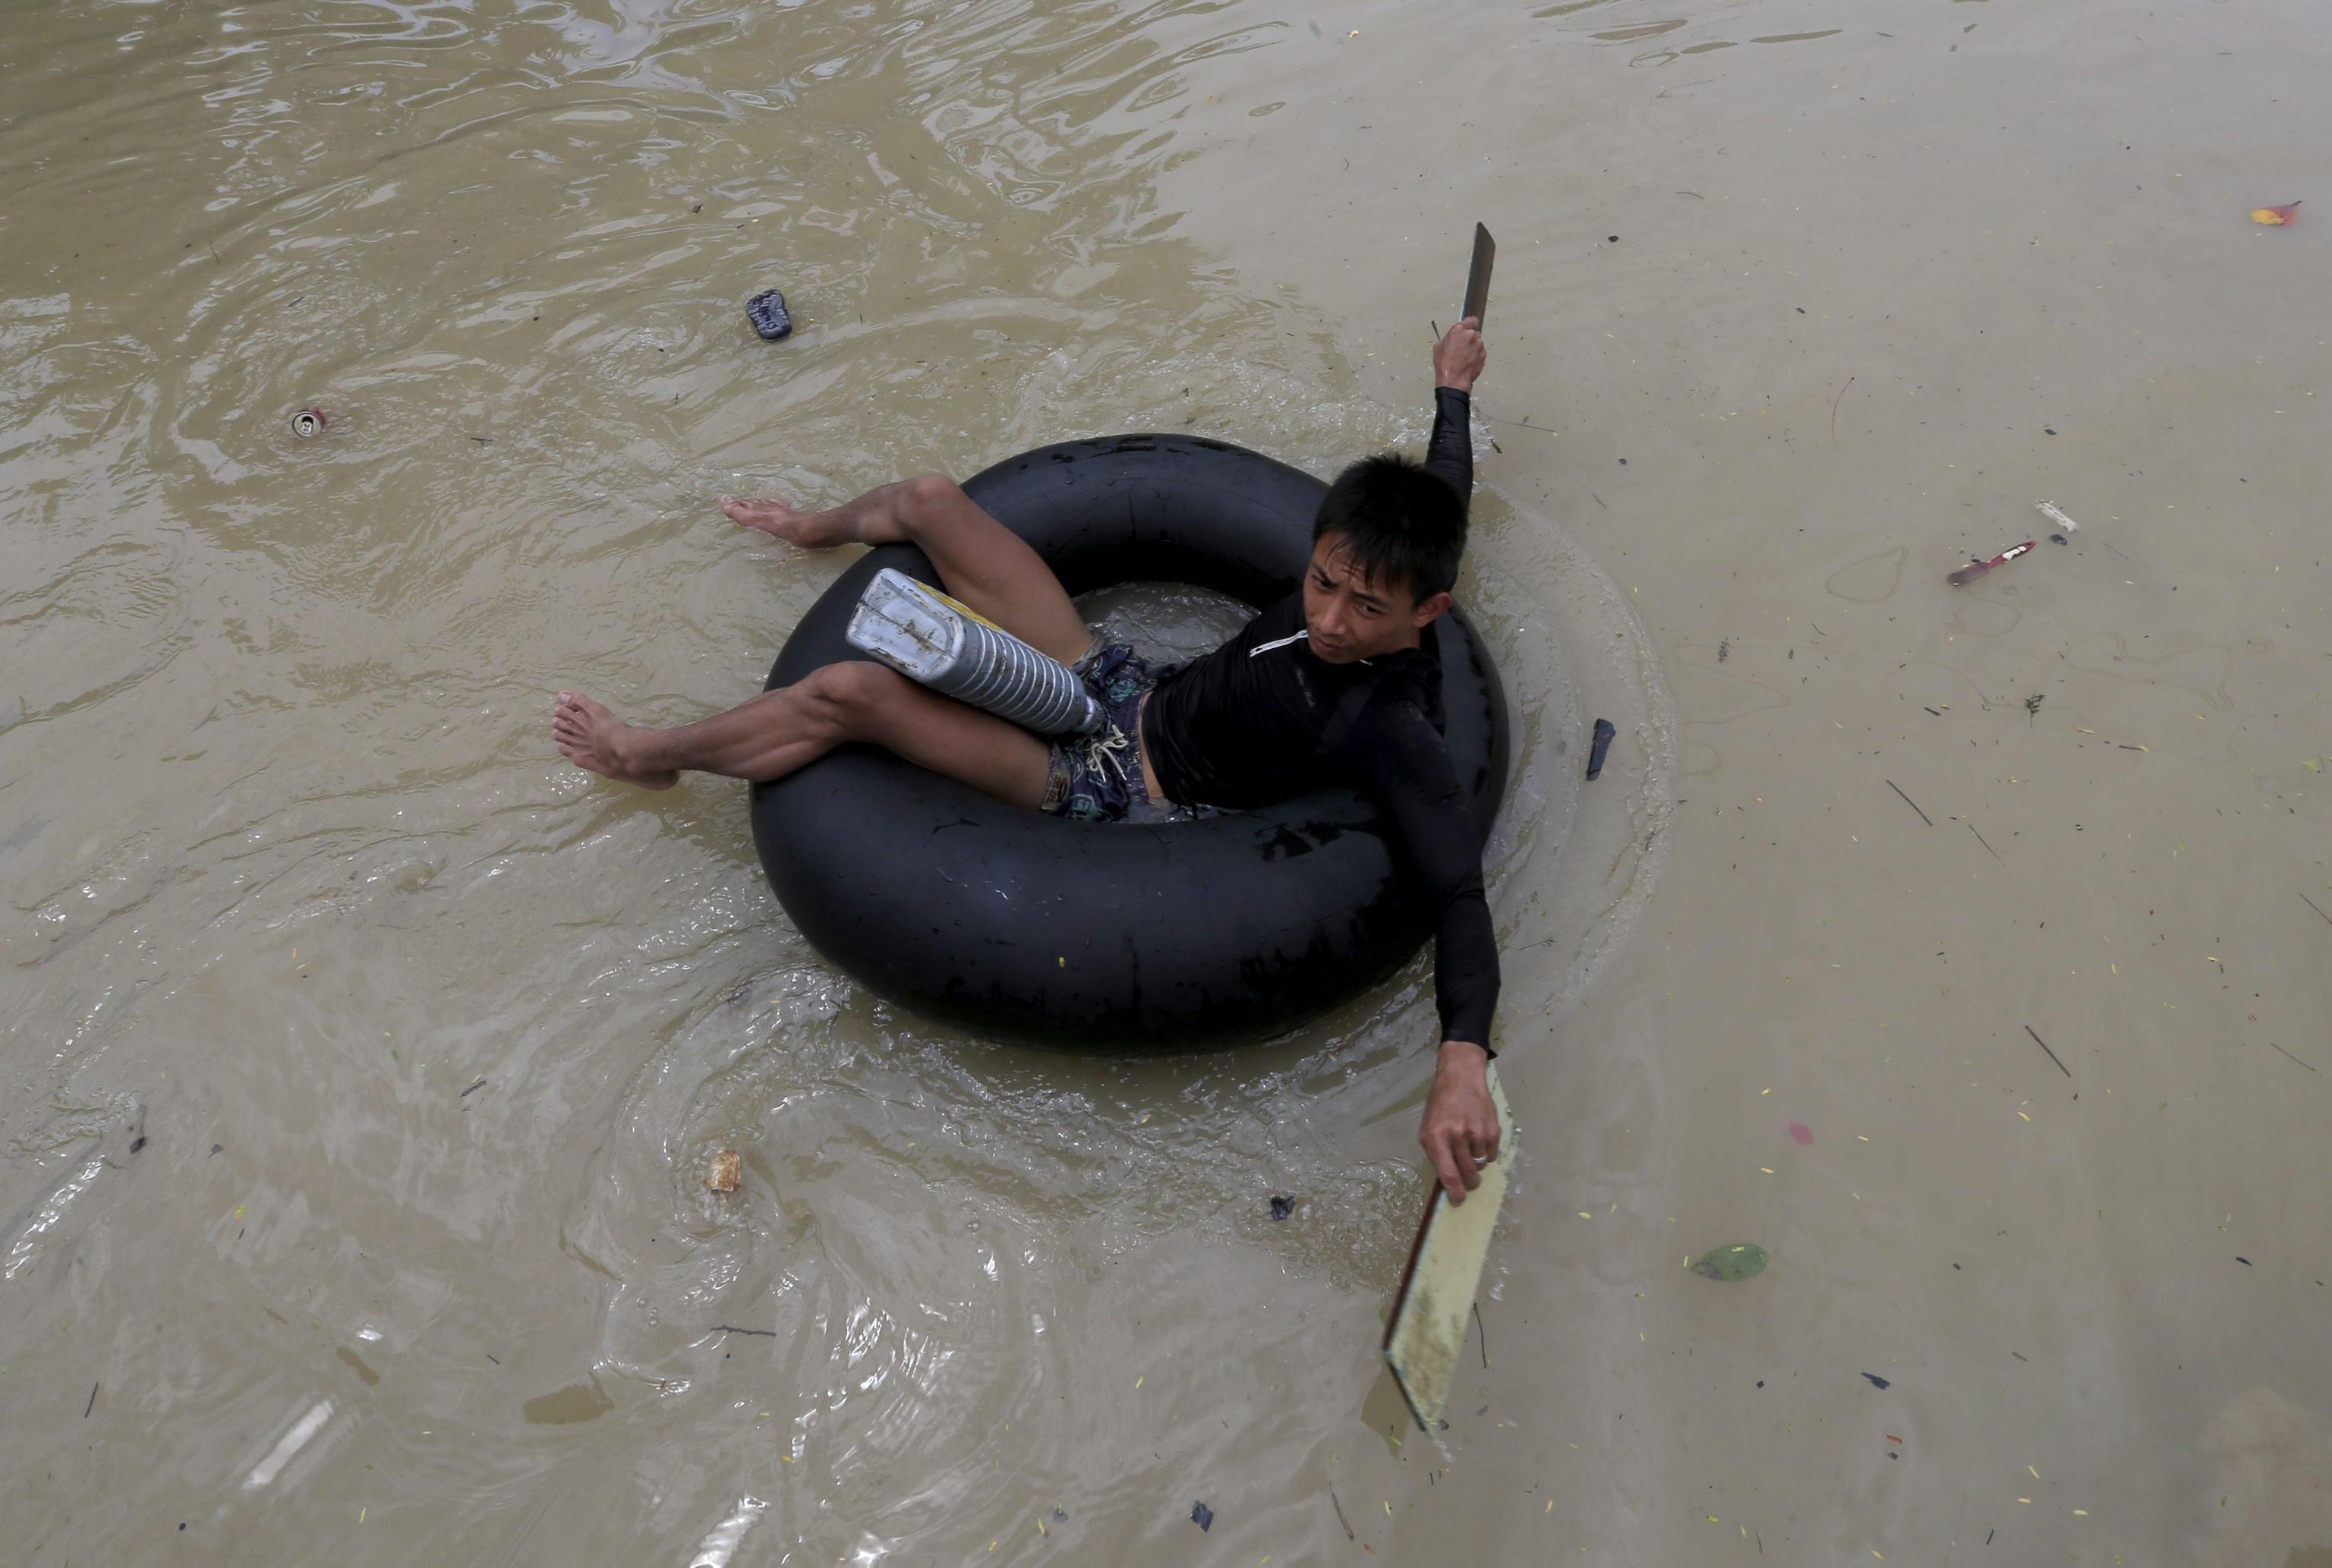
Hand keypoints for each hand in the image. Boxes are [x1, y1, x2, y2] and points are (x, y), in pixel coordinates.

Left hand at [1419, 1040, 1500, 1203]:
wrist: (1461, 1079)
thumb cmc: (1440, 1106)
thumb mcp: (1427, 1128)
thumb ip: (1435, 1154)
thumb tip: (1447, 1181)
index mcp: (1436, 1138)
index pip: (1449, 1175)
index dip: (1455, 1193)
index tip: (1458, 1201)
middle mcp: (1457, 1136)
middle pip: (1468, 1174)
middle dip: (1469, 1183)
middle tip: (1469, 1182)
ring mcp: (1477, 1133)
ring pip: (1480, 1166)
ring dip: (1476, 1164)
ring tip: (1470, 1148)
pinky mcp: (1493, 1129)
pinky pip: (1492, 1155)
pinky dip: (1486, 1154)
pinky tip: (1479, 1139)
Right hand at [1434, 316, 1486, 393]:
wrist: (1454, 380)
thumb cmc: (1445, 365)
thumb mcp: (1438, 348)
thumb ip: (1447, 339)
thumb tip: (1449, 340)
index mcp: (1458, 330)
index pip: (1471, 320)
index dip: (1470, 323)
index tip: (1470, 326)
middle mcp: (1470, 335)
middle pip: (1474, 332)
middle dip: (1469, 339)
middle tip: (1463, 348)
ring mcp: (1478, 345)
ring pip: (1478, 343)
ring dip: (1473, 347)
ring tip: (1465, 357)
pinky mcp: (1483, 354)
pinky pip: (1481, 352)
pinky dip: (1477, 356)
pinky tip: (1469, 362)